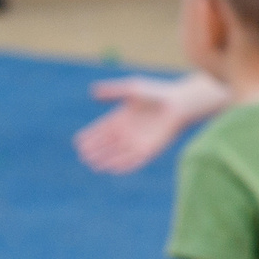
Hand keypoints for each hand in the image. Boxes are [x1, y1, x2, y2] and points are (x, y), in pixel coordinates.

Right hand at [75, 76, 193, 175]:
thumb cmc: (156, 93)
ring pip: (117, 154)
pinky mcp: (149, 150)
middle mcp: (126, 132)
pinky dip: (123, 165)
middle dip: (94, 150)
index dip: (89, 136)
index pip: (100, 130)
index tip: (78, 142)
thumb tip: (92, 92)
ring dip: (105, 160)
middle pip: (106, 144)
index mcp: (120, 119)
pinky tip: (112, 169)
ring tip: (93, 164)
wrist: (179, 104)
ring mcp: (137, 142)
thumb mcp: (132, 89)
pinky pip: (133, 161)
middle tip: (83, 155)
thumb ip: (113, 92)